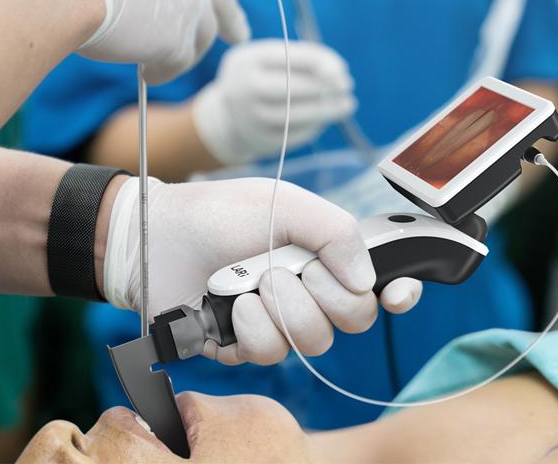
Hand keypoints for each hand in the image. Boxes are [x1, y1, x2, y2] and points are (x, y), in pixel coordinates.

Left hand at [103, 177, 421, 364]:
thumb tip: (368, 280)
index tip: (396, 293)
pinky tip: (233, 304)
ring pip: (315, 341)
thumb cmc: (221, 213)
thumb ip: (335, 232)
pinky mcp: (248, 346)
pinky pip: (272, 353)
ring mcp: (281, 322)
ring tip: (253, 281)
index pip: (382, 284)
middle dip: (325, 293)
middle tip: (289, 267)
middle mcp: (312, 292)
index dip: (401, 292)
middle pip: (355, 319)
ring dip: (284, 308)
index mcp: (328, 256)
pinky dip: (252, 326)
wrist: (157, 236)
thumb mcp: (283, 203)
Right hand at [190, 40, 356, 165]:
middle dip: (324, 86)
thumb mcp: (271, 59)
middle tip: (347, 85)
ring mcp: (249, 118)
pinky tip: (327, 118)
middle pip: (291, 87)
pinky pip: (294, 134)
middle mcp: (243, 89)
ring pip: (294, 115)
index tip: (342, 68)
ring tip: (348, 104)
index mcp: (246, 60)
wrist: (229, 115)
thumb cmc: (261, 78)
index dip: (320, 62)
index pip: (288, 57)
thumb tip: (336, 71)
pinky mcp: (259, 140)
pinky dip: (315, 126)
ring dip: (327, 109)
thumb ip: (302, 57)